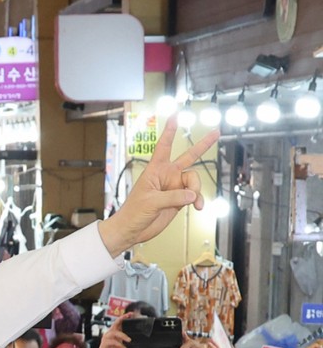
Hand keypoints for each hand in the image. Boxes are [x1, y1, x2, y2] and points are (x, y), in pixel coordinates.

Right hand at [92, 316, 131, 347]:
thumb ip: (129, 346)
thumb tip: (140, 344)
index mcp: (115, 335)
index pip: (120, 324)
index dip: (125, 318)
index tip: (132, 314)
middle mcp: (110, 334)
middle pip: (116, 323)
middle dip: (122, 319)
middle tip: (129, 316)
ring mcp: (107, 339)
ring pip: (114, 332)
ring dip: (122, 335)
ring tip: (129, 340)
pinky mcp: (104, 344)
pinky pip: (112, 341)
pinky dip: (119, 344)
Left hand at [98, 117, 218, 254]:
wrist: (132, 230)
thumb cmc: (133, 213)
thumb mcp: (151, 202)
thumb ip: (174, 197)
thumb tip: (192, 195)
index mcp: (155, 170)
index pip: (163, 147)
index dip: (169, 132)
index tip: (174, 116)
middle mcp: (167, 176)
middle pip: (188, 157)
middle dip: (202, 145)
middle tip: (216, 132)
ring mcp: (174, 188)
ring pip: (194, 181)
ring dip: (196, 191)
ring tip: (193, 202)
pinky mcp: (179, 200)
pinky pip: (194, 195)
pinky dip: (198, 200)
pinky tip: (197, 206)